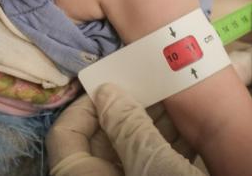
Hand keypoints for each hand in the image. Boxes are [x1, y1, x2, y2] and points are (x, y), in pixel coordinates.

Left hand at [46, 84, 202, 175]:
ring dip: (148, 124)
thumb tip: (106, 91)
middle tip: (149, 84)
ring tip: (171, 100)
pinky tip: (184, 129)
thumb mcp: (154, 168)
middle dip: (125, 109)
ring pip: (126, 150)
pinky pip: (146, 163)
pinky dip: (162, 144)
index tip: (112, 83)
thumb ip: (128, 128)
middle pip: (100, 139)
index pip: (66, 134)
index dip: (85, 105)